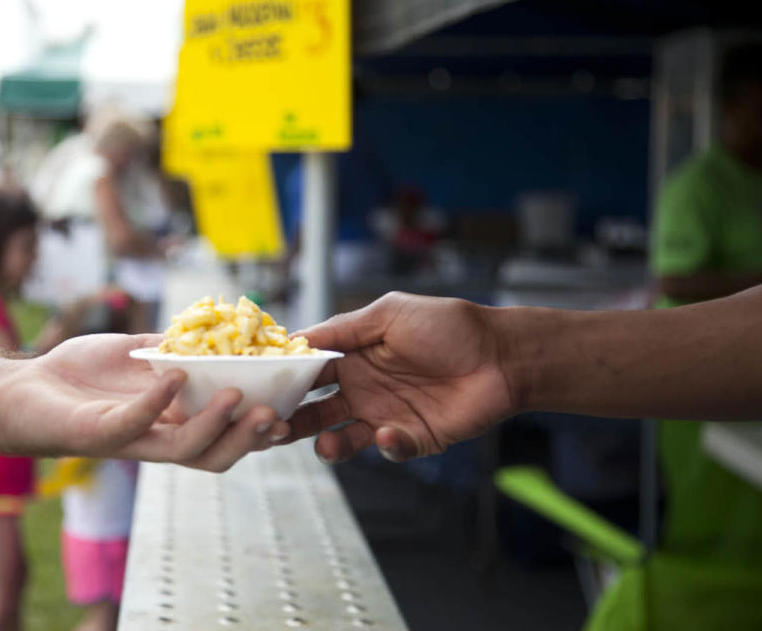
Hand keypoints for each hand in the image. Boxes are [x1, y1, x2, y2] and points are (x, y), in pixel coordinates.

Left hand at [0, 334, 289, 471]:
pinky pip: (131, 424)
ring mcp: (128, 440)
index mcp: (170, 423)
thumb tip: (211, 328)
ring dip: (214, 426)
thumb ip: (171, 347)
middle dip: (248, 439)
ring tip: (236, 396)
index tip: (289, 406)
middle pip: (214, 454)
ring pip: (184, 450)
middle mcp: (155, 439)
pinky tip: (173, 374)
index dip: (257, 429)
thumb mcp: (134, 353)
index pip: (224, 435)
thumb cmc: (75, 374)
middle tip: (274, 415)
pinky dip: (156, 401)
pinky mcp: (96, 435)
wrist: (17, 389)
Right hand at [283, 292, 514, 462]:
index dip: (285, 380)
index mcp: (353, 358)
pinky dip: (385, 445)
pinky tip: (386, 433)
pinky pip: (390, 448)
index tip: (260, 387)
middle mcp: (362, 390)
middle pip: (315, 411)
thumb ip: (344, 328)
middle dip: (292, 420)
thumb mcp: (390, 313)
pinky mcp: (414, 438)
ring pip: (342, 439)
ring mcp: (385, 416)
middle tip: (274, 427)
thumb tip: (297, 337)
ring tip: (323, 445)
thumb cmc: (448, 326)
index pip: (309, 372)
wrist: (501, 354)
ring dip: (327, 445)